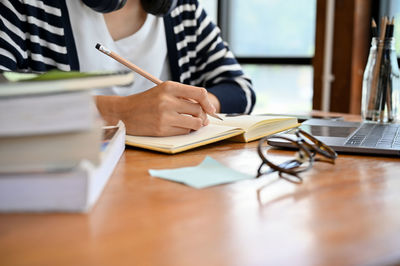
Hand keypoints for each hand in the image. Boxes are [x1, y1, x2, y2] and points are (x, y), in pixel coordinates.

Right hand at [96, 81, 216, 135]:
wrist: (123, 112)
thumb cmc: (146, 102)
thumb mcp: (163, 91)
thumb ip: (183, 96)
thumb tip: (206, 109)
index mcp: (169, 87)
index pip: (199, 93)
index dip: (208, 103)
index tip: (211, 110)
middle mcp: (167, 100)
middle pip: (198, 110)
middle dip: (203, 116)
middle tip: (201, 119)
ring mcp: (165, 116)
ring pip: (194, 123)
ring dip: (196, 125)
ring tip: (191, 123)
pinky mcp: (162, 130)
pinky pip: (184, 132)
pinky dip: (185, 131)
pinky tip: (179, 127)